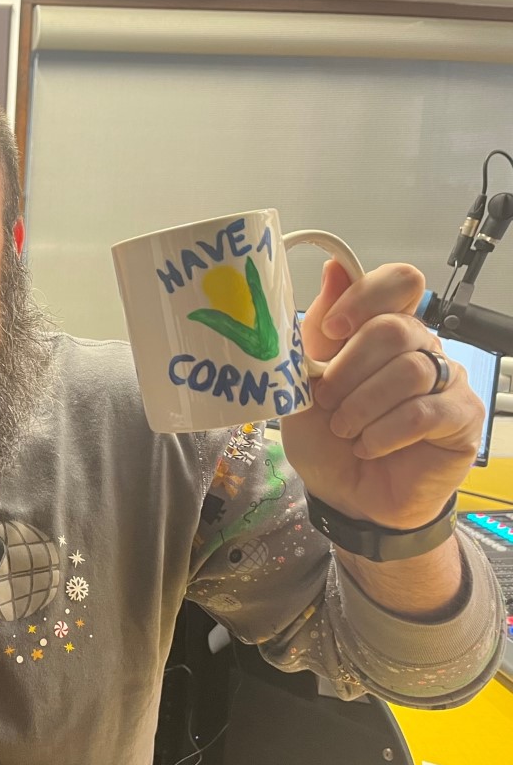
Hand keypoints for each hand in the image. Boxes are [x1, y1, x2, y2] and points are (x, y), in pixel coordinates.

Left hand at [281, 261, 484, 528]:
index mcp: (382, 329)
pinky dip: (384, 432)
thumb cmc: (327, 437)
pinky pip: (425, 411)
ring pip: (409, 370)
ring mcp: (446, 380)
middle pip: (395, 328)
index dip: (365, 297)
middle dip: (348, 369)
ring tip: (345, 430)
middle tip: (325, 400)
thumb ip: (317, 330)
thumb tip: (334, 267)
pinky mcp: (460, 417)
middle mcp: (420, 347)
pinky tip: (368, 447)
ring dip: (363, 405)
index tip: (331, 332)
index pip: (399, 281)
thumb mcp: (304, 383)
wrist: (347, 496)